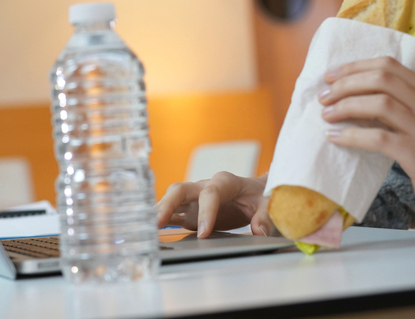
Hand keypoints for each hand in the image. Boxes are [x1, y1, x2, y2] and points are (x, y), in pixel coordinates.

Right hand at [156, 172, 272, 238]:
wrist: (256, 192)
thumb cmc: (260, 195)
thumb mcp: (268, 203)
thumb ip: (265, 215)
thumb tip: (259, 230)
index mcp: (225, 182)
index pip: (211, 193)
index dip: (205, 212)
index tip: (203, 233)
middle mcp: (205, 186)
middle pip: (180, 189)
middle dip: (167, 204)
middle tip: (157, 222)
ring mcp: (195, 198)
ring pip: (172, 199)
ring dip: (159, 212)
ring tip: (146, 228)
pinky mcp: (190, 210)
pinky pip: (173, 212)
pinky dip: (161, 220)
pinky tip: (151, 231)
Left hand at [319, 57, 414, 234]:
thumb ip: (395, 108)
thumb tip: (350, 97)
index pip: (388, 66)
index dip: (355, 67)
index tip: (331, 76)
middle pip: (381, 80)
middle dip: (346, 85)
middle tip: (324, 97)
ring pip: (380, 104)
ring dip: (346, 107)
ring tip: (326, 115)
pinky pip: (379, 138)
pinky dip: (352, 135)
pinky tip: (335, 137)